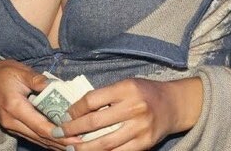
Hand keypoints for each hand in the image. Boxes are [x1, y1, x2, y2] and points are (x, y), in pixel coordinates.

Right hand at [0, 59, 80, 149]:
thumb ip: (37, 79)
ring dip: (54, 144)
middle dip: (61, 143)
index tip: (76, 137)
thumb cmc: (0, 73)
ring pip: (36, 140)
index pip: (41, 125)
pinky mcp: (12, 126)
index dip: (60, 133)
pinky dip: (45, 140)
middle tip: (80, 144)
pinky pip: (31, 136)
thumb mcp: (19, 71)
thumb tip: (56, 86)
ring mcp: (11, 126)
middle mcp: (12, 122)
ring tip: (73, 146)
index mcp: (15, 107)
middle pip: (40, 137)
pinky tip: (58, 142)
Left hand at [54, 77, 203, 150]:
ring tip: (70, 148)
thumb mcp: (126, 85)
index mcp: (126, 88)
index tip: (64, 115)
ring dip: (83, 148)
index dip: (75, 109)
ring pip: (105, 143)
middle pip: (95, 122)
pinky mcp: (145, 143)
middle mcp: (133, 107)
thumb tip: (77, 109)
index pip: (93, 100)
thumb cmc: (144, 92)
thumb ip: (106, 95)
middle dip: (72, 130)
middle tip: (57, 133)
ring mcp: (140, 127)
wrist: (173, 104)